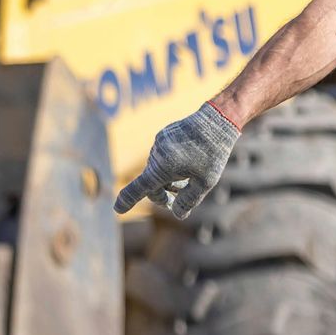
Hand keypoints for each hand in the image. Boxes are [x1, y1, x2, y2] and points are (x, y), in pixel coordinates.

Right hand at [113, 101, 241, 219]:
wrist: (217, 119)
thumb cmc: (213, 153)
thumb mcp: (205, 182)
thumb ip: (189, 201)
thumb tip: (178, 214)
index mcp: (162, 169)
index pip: (138, 189)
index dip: (127, 201)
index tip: (117, 209)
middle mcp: (155, 156)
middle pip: (150, 184)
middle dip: (162, 195)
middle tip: (178, 202)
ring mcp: (158, 144)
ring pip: (156, 170)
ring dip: (168, 180)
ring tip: (189, 178)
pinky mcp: (163, 136)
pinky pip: (161, 157)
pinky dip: (170, 166)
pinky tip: (188, 162)